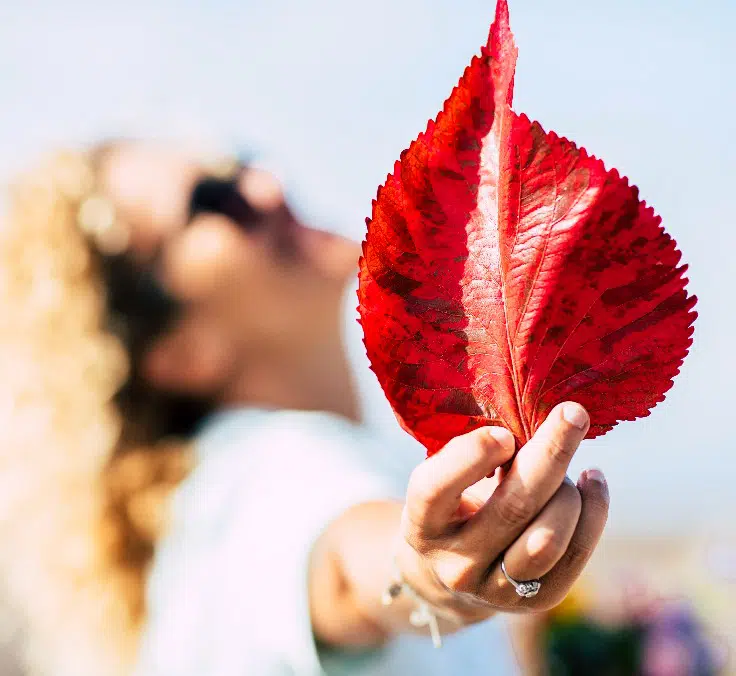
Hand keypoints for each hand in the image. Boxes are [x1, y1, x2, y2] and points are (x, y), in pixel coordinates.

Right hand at [398, 402, 608, 616]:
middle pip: (512, 508)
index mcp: (422, 524)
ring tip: (569, 469)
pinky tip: (592, 483)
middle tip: (573, 414)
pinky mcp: (537, 602)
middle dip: (549, 454)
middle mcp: (455, 564)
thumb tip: (534, 427)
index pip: (438, 489)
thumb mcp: (446, 478)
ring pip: (549, 536)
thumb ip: (476, 454)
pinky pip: (577, 553)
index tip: (504, 433)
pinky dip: (593, 510)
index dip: (472, 455)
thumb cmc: (453, 503)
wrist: (452, 570)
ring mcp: (496, 590)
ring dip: (569, 490)